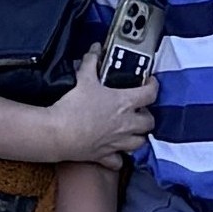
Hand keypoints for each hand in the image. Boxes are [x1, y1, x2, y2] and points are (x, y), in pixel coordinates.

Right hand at [39, 51, 156, 164]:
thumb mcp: (83, 78)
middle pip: (149, 122)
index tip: (150, 82)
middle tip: (140, 110)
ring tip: (132, 130)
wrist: (59, 133)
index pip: (150, 94)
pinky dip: (119, 158)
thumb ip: (91, 62)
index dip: (153, 86)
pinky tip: (115, 152)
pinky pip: (119, 162)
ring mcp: (117, 142)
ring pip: (140, 143)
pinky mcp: (105, 156)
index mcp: (124, 103)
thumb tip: (95, 49)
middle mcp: (126, 124)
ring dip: (138, 136)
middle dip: (148, 116)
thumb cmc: (73, 107)